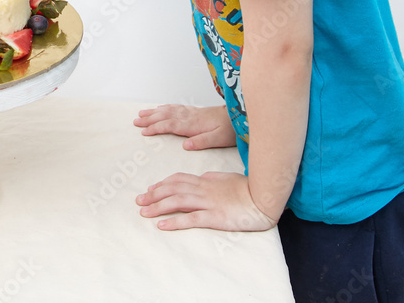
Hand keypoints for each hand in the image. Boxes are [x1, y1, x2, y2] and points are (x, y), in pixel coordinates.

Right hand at [133, 104, 236, 149]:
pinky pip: (175, 107)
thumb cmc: (230, 129)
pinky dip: (164, 107)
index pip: (169, 125)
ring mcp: (190, 112)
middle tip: (135, 122)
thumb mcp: (218, 140)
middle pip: (164, 116)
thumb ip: (202, 142)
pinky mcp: (194, 110)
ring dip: (153, 112)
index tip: (143, 132)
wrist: (239, 116)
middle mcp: (189, 116)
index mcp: (193, 124)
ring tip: (141, 113)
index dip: (155, 128)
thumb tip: (185, 145)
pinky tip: (159, 108)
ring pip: (168, 110)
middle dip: (149, 119)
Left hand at [136, 171, 275, 231]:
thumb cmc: (248, 188)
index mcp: (206, 180)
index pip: (178, 179)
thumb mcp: (226, 178)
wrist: (264, 197)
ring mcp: (208, 202)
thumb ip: (212, 178)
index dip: (162, 184)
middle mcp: (203, 189)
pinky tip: (162, 225)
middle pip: (172, 189)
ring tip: (143, 212)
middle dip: (153, 195)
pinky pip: (191, 219)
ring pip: (177, 201)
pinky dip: (175, 221)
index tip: (150, 189)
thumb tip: (201, 177)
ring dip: (158, 207)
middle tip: (139, 201)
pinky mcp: (215, 216)